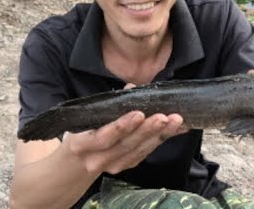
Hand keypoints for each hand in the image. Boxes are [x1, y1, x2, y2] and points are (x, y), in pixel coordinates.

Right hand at [60, 109, 186, 174]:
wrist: (75, 162)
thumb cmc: (83, 132)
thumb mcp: (87, 117)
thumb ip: (109, 103)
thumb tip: (131, 87)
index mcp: (82, 144)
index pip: (103, 137)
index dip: (122, 126)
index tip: (139, 113)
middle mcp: (96, 159)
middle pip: (125, 145)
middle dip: (147, 130)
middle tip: (164, 117)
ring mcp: (112, 166)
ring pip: (138, 151)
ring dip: (160, 135)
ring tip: (176, 121)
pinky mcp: (126, 166)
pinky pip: (146, 153)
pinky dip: (162, 139)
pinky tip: (178, 129)